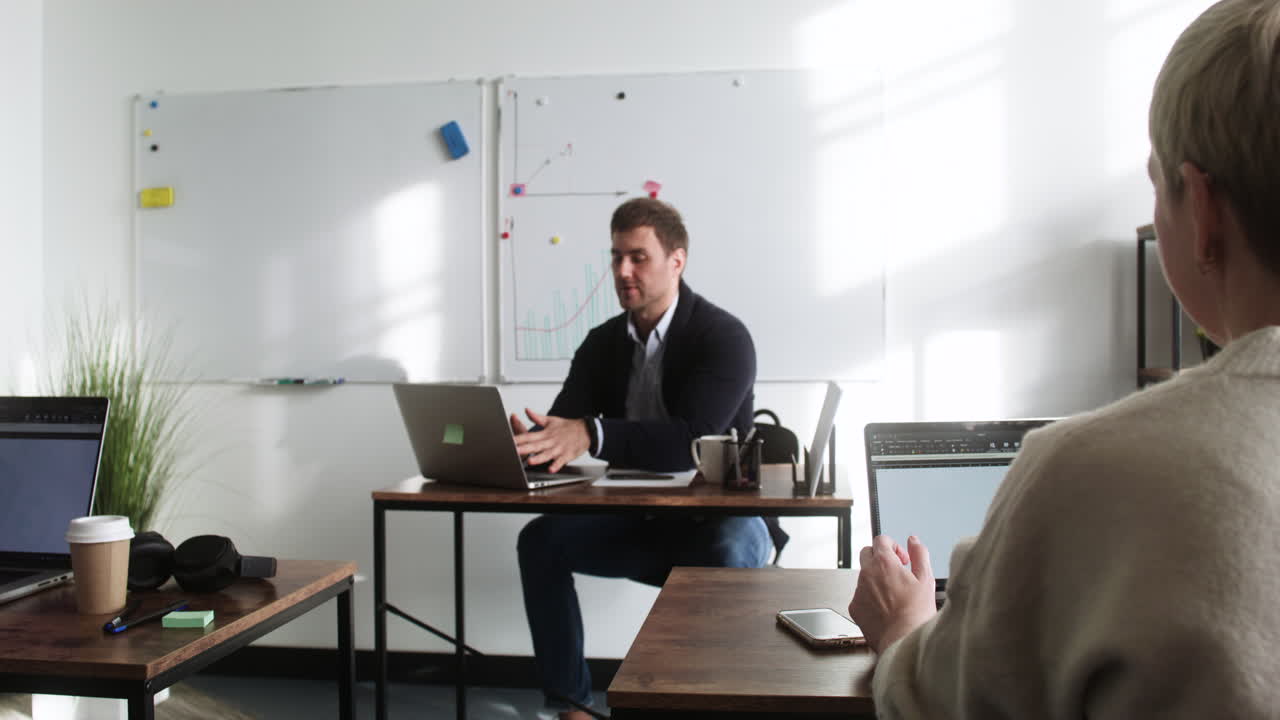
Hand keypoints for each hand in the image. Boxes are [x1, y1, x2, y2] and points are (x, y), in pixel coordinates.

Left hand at [510, 408, 588, 472]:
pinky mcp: (567, 455)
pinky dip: (556, 465)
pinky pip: (560, 461)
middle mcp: (551, 441)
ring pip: (547, 454)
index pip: (529, 436)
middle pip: (535, 445)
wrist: (586, 430)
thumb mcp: (551, 420)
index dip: (519, 439)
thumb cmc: (568, 427)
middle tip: (515, 451)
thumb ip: (537, 417)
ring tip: (531, 461)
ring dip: (539, 458)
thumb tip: (526, 410)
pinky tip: (551, 469)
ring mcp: (559, 448)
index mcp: (545, 433)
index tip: (509, 441)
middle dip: (525, 449)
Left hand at [849, 534, 936, 653]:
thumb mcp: (926, 579)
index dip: (893, 546)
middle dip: (880, 558)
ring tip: (894, 595)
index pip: (881, 539)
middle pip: (867, 553)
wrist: (903, 641)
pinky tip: (886, 608)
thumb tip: (913, 541)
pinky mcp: (854, 607)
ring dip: (876, 578)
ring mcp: (859, 590)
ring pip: (864, 575)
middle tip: (896, 571)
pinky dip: (870, 597)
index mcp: (884, 563)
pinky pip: (860, 595)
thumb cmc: (916, 613)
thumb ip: (919, 554)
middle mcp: (867, 573)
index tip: (902, 558)